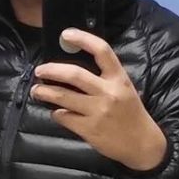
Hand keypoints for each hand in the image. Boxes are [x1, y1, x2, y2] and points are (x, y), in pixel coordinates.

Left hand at [32, 29, 167, 171]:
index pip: (102, 51)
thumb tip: (72, 68)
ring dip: (45, 92)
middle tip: (39, 71)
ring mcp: (97, 111)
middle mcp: (108, 92)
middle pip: (74, 75)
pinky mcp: (89, 129)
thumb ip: (104, 78)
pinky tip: (56, 112)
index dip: (83, 39)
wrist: (141, 144)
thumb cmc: (130, 113)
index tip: (66, 34)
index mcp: (120, 78)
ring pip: (63, 96)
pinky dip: (56, 113)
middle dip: (51, 70)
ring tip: (36, 90)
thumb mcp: (124, 89)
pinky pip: (64, 117)